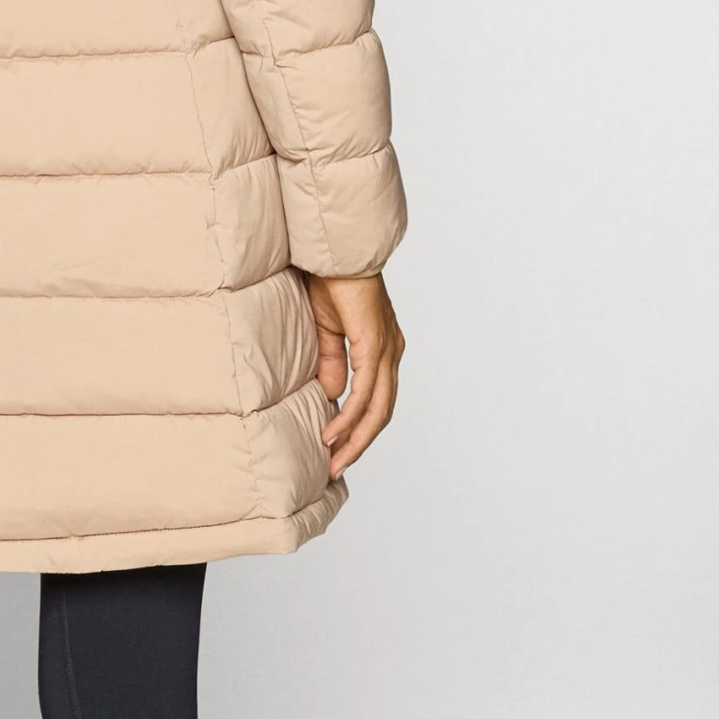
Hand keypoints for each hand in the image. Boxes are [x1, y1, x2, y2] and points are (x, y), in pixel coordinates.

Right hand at [305, 270, 404, 478]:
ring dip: (356, 438)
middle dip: (359, 444)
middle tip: (336, 468)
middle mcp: (391, 353)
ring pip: (378, 409)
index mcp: (383, 349)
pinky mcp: (374, 344)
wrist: (334, 250)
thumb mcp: (327, 329)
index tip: (337, 450)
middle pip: (382, 413)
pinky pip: (364, 391)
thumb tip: (331, 395)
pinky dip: (349, 415)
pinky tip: (333, 431)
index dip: (360, 428)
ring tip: (334, 459)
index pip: (377, 400)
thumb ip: (332, 360)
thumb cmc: (330, 280)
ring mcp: (386, 349)